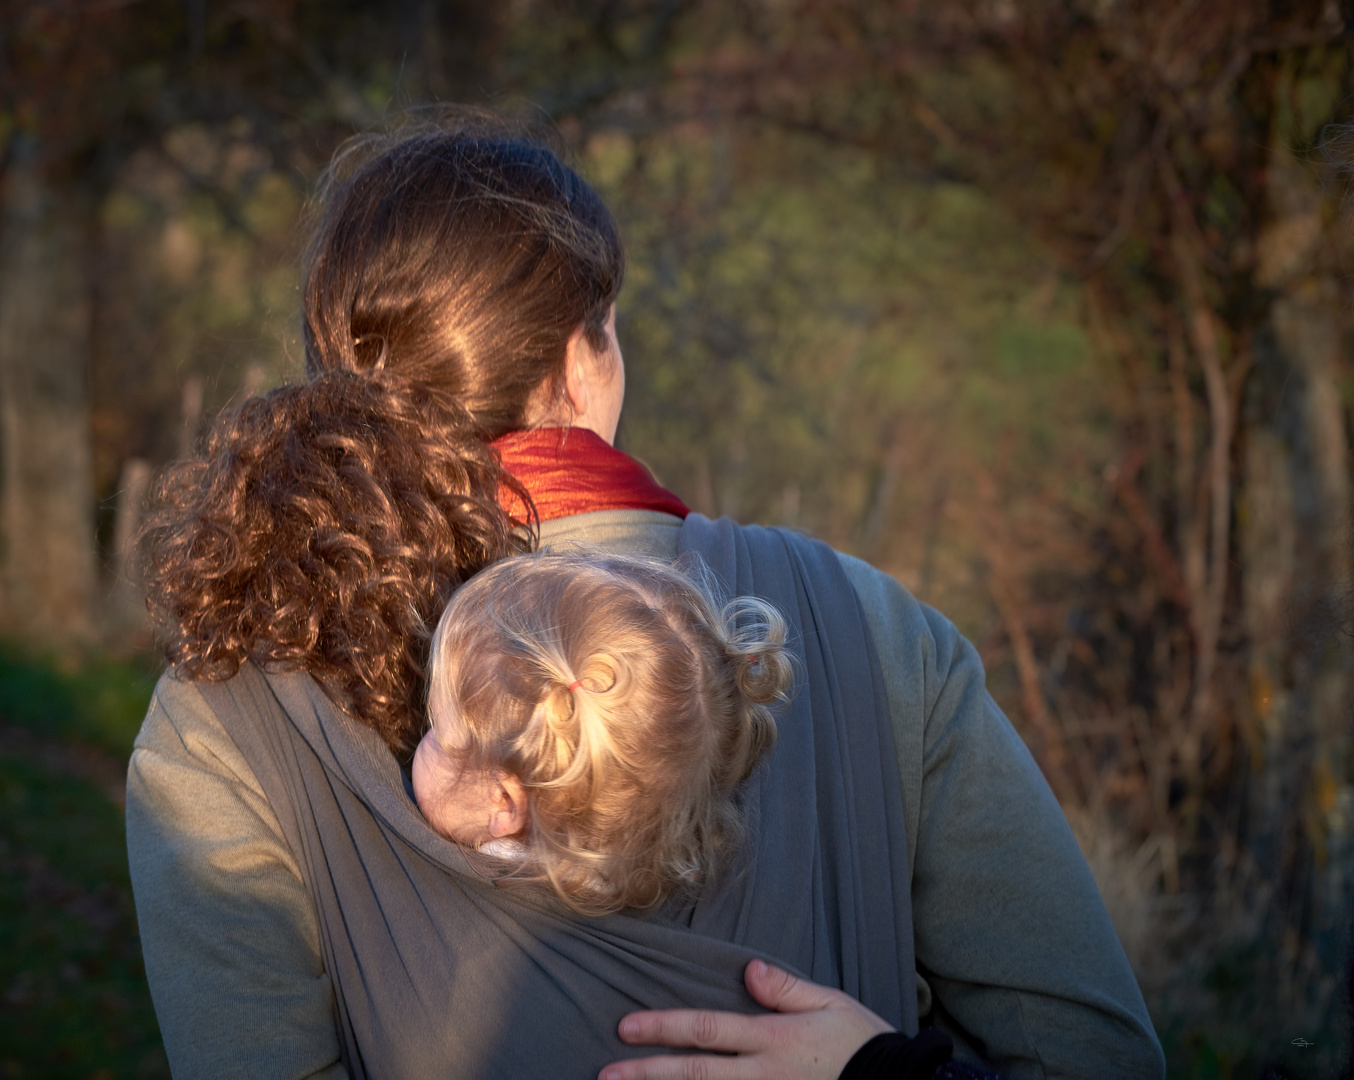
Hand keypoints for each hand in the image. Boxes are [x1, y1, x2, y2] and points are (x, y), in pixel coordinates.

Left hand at [598, 959, 893, 1079]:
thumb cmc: (864, 1045)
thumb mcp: (831, 1003)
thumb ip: (786, 989)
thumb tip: (749, 970)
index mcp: (773, 1040)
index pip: (706, 1030)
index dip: (663, 1027)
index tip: (626, 1028)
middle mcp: (763, 1076)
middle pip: (694, 1074)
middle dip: (647, 1074)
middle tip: (606, 1075)